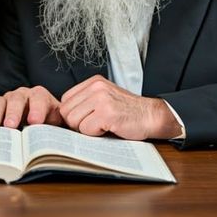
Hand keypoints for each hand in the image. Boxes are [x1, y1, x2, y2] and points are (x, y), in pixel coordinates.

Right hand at [0, 85, 62, 129]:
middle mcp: (20, 96)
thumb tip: (54, 141)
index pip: (38, 98)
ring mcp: (4, 100)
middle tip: (9, 126)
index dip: (37, 109)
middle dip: (11, 113)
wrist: (43, 120)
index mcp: (39, 97)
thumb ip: (57, 129)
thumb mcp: (58, 125)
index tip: (34, 122)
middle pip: (14, 100)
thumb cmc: (49, 123)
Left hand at [59, 76, 179, 140]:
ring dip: (87, 130)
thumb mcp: (106, 99)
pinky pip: (86, 129)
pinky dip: (96, 134)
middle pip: (66, 112)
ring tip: (103, 126)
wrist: (152, 116)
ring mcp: (101, 99)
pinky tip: (109, 128)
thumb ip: (87, 102)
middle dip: (77, 124)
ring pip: (74, 121)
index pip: (66, 100)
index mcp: (94, 82)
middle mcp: (96, 87)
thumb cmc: (130, 113)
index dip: (73, 115)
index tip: (86, 120)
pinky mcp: (106, 113)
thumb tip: (65, 117)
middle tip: (95, 125)